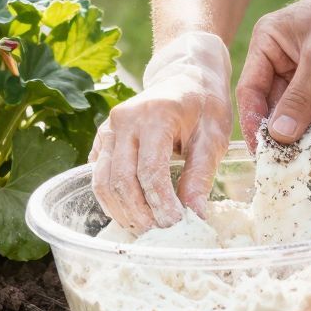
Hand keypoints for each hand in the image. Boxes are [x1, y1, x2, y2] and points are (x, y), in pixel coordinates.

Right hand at [90, 30, 232, 230]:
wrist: (185, 75)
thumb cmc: (203, 105)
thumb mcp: (213, 136)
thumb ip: (201, 175)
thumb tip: (196, 215)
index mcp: (155, 115)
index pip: (149, 170)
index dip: (160, 203)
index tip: (176, 225)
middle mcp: (124, 120)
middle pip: (121, 179)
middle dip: (139, 213)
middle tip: (159, 235)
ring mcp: (109, 128)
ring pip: (102, 180)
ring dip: (120, 211)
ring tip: (143, 230)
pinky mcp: (103, 137)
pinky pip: (97, 174)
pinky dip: (110, 198)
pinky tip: (130, 213)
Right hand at [237, 0, 310, 153]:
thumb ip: (299, 99)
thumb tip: (278, 137)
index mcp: (271, 42)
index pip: (252, 89)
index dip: (254, 122)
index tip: (260, 153)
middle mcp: (289, 61)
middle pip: (277, 108)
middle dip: (283, 136)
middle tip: (286, 167)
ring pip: (303, 118)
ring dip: (307, 140)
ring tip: (310, 164)